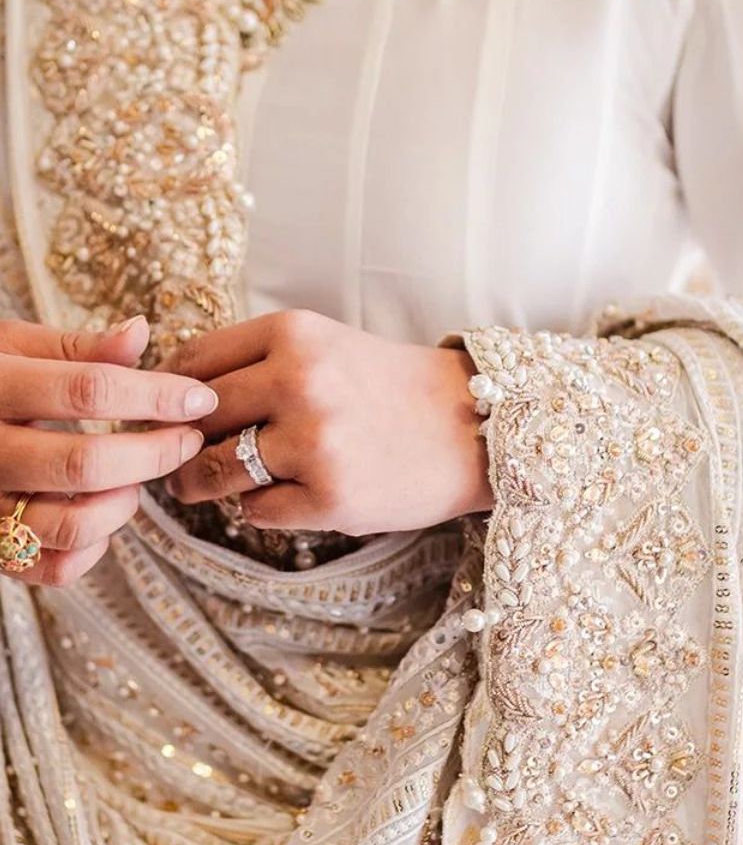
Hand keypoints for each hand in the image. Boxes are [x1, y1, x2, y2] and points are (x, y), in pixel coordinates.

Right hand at [0, 315, 217, 585]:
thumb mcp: (12, 347)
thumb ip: (77, 347)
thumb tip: (140, 332)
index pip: (88, 390)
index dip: (155, 395)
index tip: (199, 397)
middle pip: (86, 464)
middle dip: (154, 453)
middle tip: (186, 439)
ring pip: (72, 525)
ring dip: (123, 503)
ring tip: (137, 477)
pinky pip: (53, 569)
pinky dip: (92, 549)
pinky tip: (100, 513)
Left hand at [163, 310, 491, 534]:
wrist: (472, 430)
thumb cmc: (388, 389)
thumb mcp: (325, 347)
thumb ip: (256, 361)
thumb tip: (173, 398)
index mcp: (294, 334)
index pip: (193, 361)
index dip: (168, 393)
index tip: (169, 413)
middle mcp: (300, 381)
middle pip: (196, 417)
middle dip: (179, 442)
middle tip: (179, 459)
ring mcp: (315, 442)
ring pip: (215, 469)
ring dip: (205, 483)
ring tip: (209, 485)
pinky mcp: (331, 497)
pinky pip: (256, 511)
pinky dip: (260, 508)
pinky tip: (287, 496)